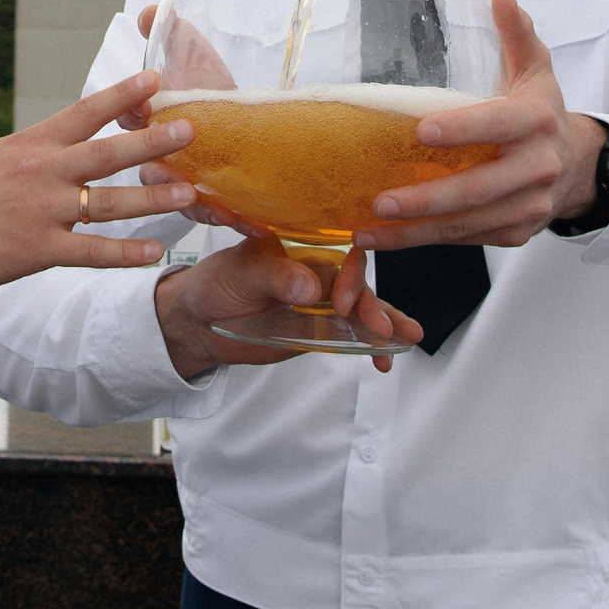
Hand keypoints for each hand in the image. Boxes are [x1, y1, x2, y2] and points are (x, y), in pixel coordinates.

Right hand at [0, 72, 193, 292]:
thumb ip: (39, 149)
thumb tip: (73, 137)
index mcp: (31, 145)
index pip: (83, 113)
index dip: (121, 95)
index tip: (155, 79)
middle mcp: (41, 173)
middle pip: (106, 153)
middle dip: (151, 141)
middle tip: (190, 128)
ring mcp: (41, 212)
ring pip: (108, 203)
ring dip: (151, 198)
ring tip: (187, 192)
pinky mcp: (36, 250)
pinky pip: (91, 252)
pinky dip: (125, 253)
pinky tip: (154, 252)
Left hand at [155, 237, 422, 377]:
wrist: (198, 321)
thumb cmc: (214, 284)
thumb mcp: (241, 275)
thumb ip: (275, 278)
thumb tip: (312, 287)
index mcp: (301, 249)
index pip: (339, 256)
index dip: (349, 277)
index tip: (343, 303)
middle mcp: (317, 273)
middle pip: (357, 286)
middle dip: (374, 306)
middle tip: (384, 328)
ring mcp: (321, 304)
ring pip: (362, 311)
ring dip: (386, 323)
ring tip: (410, 337)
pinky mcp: (318, 330)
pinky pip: (351, 335)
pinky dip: (370, 346)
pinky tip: (384, 359)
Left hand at [352, 0, 604, 250]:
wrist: (578, 165)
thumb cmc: (542, 110)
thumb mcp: (536, 68)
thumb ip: (517, 34)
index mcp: (538, 121)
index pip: (498, 125)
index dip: (463, 129)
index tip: (420, 131)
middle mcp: (537, 168)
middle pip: (479, 189)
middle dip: (427, 199)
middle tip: (380, 201)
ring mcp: (529, 206)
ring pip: (468, 225)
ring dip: (416, 233)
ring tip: (367, 231)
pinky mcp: (516, 233)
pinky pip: (468, 239)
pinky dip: (428, 240)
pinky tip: (389, 239)